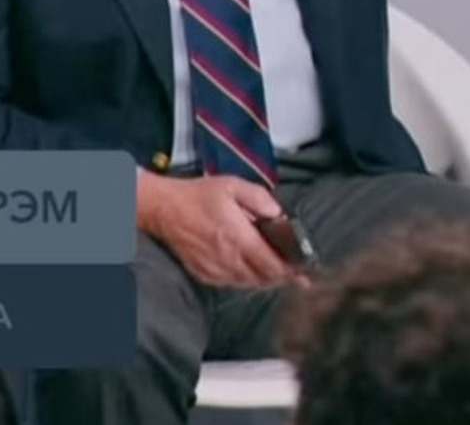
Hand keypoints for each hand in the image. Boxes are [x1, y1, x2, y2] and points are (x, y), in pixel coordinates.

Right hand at [135, 174, 304, 288]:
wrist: (165, 209)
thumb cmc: (200, 196)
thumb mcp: (233, 186)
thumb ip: (260, 198)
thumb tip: (279, 213)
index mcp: (237, 237)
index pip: (269, 263)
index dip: (288, 271)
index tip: (304, 273)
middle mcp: (228, 259)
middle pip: (262, 278)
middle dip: (281, 277)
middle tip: (298, 274)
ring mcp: (215, 270)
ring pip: (248, 283)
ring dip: (266, 280)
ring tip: (281, 274)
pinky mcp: (205, 275)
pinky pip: (232, 284)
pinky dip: (247, 281)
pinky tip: (255, 273)